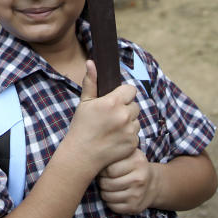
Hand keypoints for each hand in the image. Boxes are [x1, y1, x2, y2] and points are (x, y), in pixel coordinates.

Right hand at [65, 60, 139, 175]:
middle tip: (111, 115)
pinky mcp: (133, 143)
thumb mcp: (84, 103)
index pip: (131, 89)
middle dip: (126, 108)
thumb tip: (91, 62)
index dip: (124, 94)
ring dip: (128, 122)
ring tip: (112, 128)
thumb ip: (91, 82)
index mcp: (112, 102)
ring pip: (136, 119)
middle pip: (135, 104)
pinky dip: (129, 135)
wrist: (82, 155)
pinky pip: (136, 134)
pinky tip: (115, 138)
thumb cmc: (81, 127)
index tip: (116, 99)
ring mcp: (130, 130)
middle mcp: (124, 115)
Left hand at [99, 148, 158, 214]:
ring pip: (107, 196)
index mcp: (137, 162)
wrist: (153, 184)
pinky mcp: (134, 207)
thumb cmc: (133, 166)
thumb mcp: (128, 154)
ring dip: (103, 191)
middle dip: (101, 181)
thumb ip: (113, 152)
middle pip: (106, 183)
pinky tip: (114, 194)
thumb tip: (91, 158)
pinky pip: (112, 206)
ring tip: (108, 186)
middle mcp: (139, 179)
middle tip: (104, 178)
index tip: (103, 169)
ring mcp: (137, 195)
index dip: (102, 170)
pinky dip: (109, 201)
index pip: (108, 169)